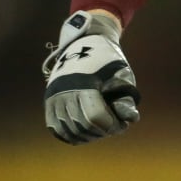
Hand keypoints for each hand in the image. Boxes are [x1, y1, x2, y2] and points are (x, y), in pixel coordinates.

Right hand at [42, 11, 140, 143]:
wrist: (84, 45)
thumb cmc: (108, 61)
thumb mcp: (122, 74)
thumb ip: (126, 97)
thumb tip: (131, 120)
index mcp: (84, 82)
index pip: (96, 116)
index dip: (112, 126)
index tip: (123, 125)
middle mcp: (65, 92)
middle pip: (83, 126)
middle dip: (102, 132)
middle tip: (114, 128)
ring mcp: (54, 98)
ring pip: (69, 131)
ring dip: (88, 136)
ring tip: (102, 130)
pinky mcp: (49, 103)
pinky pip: (57, 129)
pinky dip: (71, 135)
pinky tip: (86, 134)